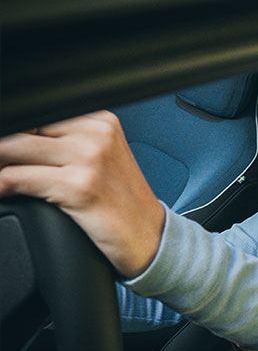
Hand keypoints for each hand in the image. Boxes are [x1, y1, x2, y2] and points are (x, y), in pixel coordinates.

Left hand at [0, 111, 164, 277]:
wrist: (150, 237)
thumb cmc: (122, 203)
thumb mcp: (101, 159)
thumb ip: (66, 142)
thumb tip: (18, 141)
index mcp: (101, 121)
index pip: (37, 113)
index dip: (15, 132)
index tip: (8, 152)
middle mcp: (96, 133)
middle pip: (23, 126)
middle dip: (3, 149)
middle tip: (1, 163)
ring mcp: (89, 157)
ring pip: (12, 148)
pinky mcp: (78, 186)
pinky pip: (16, 177)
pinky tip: (1, 192)